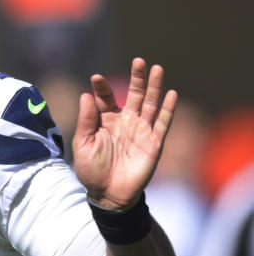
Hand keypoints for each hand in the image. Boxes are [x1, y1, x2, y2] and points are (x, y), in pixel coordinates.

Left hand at [72, 58, 176, 209]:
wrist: (108, 194)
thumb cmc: (92, 169)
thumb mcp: (83, 143)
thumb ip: (86, 120)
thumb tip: (85, 95)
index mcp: (105, 121)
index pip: (105, 98)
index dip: (102, 88)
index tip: (96, 78)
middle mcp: (125, 122)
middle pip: (133, 95)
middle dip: (137, 78)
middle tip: (138, 61)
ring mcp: (141, 131)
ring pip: (150, 104)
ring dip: (154, 87)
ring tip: (157, 68)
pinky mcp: (154, 143)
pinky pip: (162, 123)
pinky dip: (167, 109)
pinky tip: (171, 94)